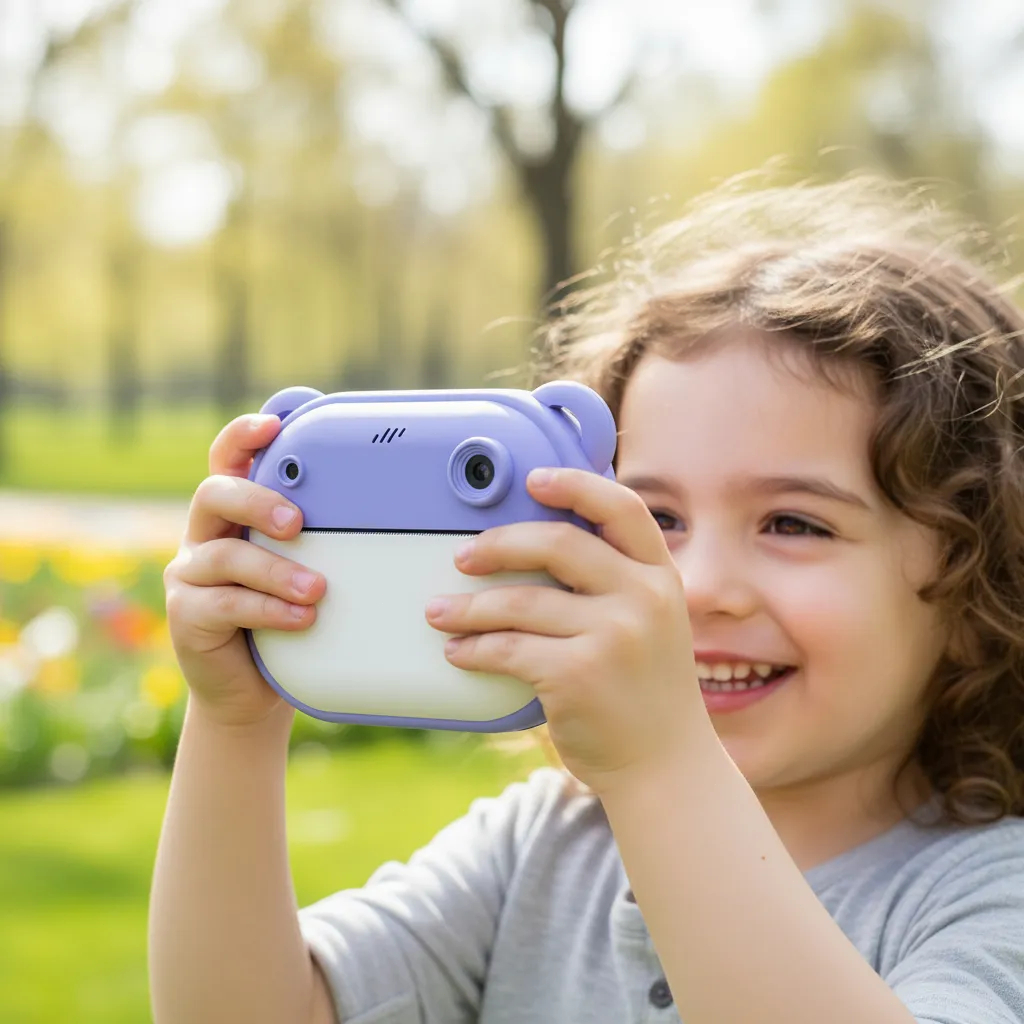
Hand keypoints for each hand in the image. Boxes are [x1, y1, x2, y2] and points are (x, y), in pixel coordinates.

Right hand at [163, 414, 326, 727]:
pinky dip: (270, 609)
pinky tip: (302, 618)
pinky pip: (227, 604)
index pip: (226, 461)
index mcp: (232, 516)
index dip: (242, 437)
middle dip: (257, 501)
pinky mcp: (187, 616)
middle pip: (215, 495)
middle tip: (297, 523)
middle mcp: (204, 537)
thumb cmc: (288, 621)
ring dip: (277, 571)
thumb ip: (321, 540)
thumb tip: (380, 511)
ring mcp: (190, 576)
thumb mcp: (306, 570)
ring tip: (317, 590)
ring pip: (226, 556)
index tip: (273, 425)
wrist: (253, 692)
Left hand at [424, 467, 709, 792]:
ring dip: (468, 607)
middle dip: (499, 545)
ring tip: (440, 612)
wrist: (665, 767)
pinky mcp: (578, 675)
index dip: (576, 484)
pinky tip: (458, 651)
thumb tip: (536, 548)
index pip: (622, 509)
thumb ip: (616, 584)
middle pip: (557, 544)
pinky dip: (474, 648)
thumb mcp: (654, 624)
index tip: (535, 479)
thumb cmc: (645, 692)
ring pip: (520, 601)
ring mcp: (613, 636)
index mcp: (661, 577)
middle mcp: (643, 598)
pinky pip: (508, 649)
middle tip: (463, 558)